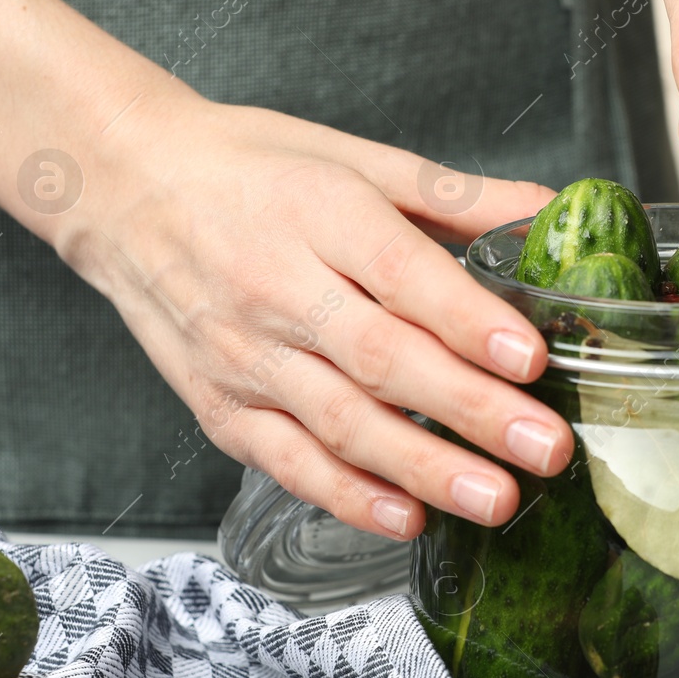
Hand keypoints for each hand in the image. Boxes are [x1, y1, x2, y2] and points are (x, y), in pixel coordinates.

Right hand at [60, 94, 570, 539]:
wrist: (123, 188)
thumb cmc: (253, 170)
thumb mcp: (356, 159)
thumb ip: (457, 198)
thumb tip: (555, 211)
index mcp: (320, 213)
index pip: (402, 275)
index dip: (467, 321)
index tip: (530, 359)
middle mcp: (277, 288)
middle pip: (381, 360)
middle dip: (470, 411)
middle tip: (544, 449)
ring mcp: (242, 355)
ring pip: (340, 423)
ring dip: (423, 469)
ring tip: (496, 499)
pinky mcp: (218, 406)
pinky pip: (286, 461)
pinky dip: (346, 496)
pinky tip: (406, 518)